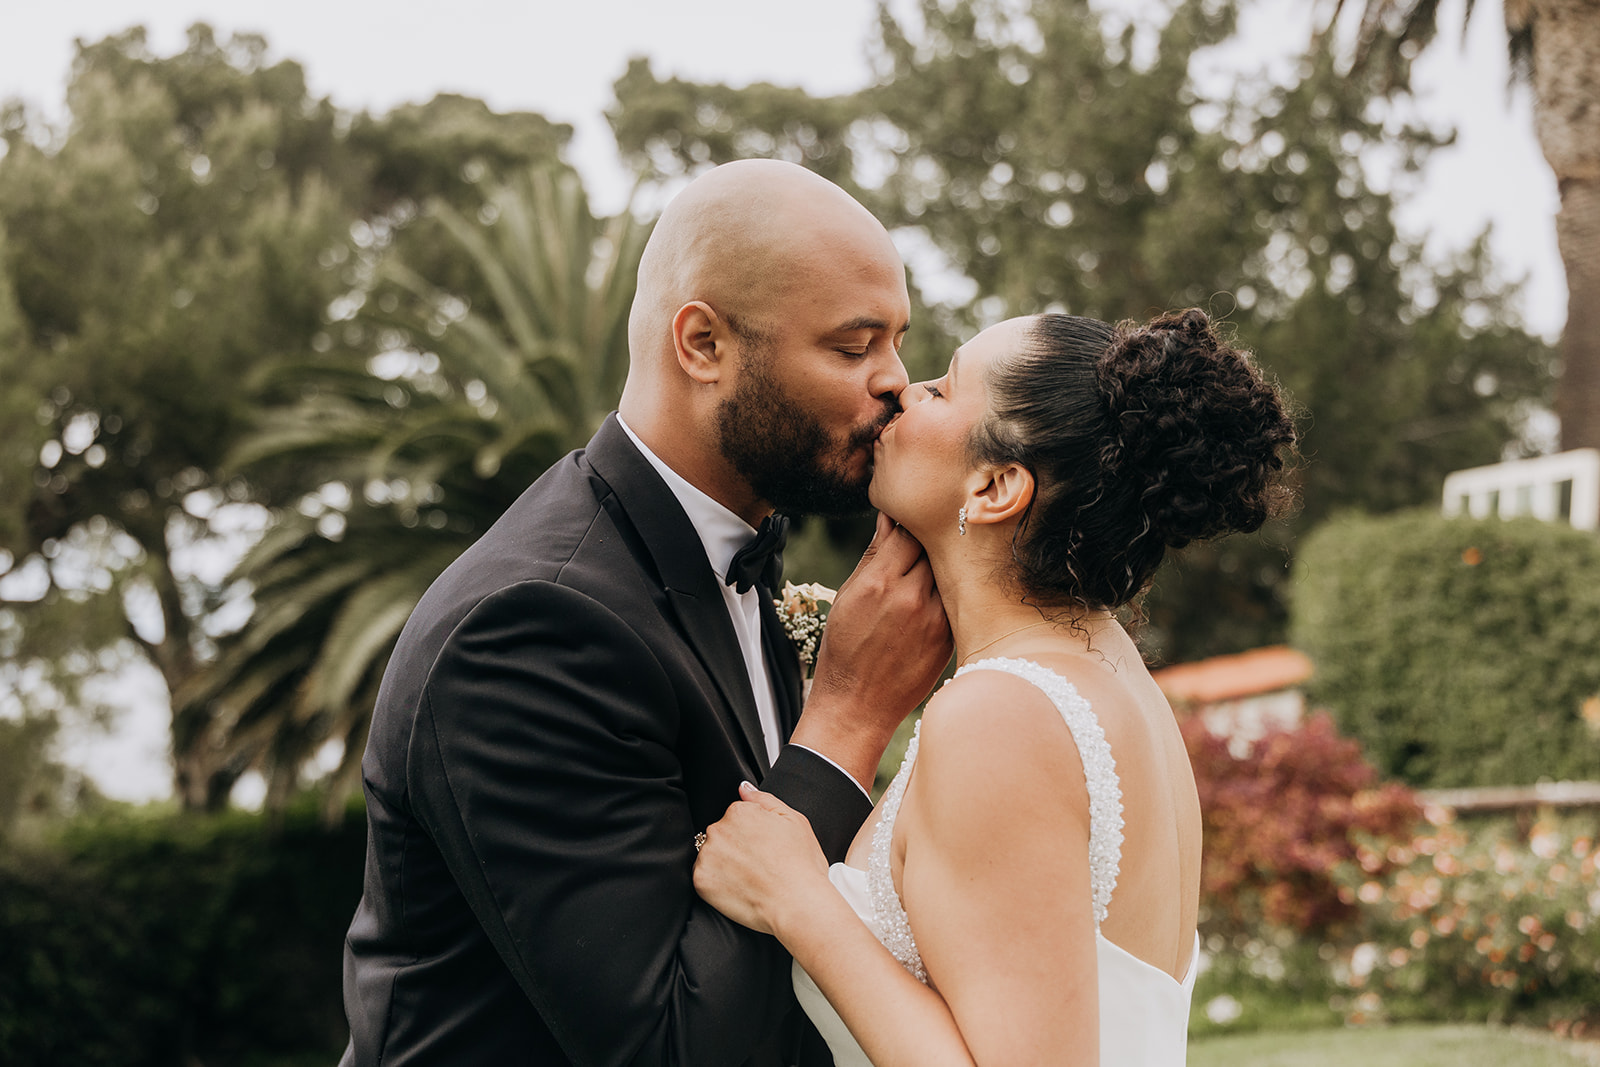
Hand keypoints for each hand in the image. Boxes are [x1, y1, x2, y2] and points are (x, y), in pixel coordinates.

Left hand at [694, 783, 829, 936]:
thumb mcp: (794, 820)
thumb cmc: (800, 865)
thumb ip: (764, 799)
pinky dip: (718, 885)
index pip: (737, 817)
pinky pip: (705, 878)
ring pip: (712, 856)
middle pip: (722, 834)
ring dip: (725, 865)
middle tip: (760, 865)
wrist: (796, 904)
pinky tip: (740, 889)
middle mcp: (718, 830)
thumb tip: (743, 788)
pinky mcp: (701, 881)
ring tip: (751, 879)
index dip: (753, 834)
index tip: (764, 848)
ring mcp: (707, 856)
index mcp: (739, 812)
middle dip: (737, 847)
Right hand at [792, 513, 953, 786]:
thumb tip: (890, 520)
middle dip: (927, 542)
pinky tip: (931, 600)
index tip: (907, 522)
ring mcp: (934, 618)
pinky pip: (954, 599)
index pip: (907, 532)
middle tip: (922, 542)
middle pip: (933, 548)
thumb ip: (873, 557)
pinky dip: (946, 593)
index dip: (909, 524)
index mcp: (878, 583)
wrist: (858, 706)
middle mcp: (909, 597)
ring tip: (923, 575)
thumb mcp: (847, 598)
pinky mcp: (948, 636)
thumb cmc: (844, 649)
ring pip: (948, 572)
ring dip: (940, 567)